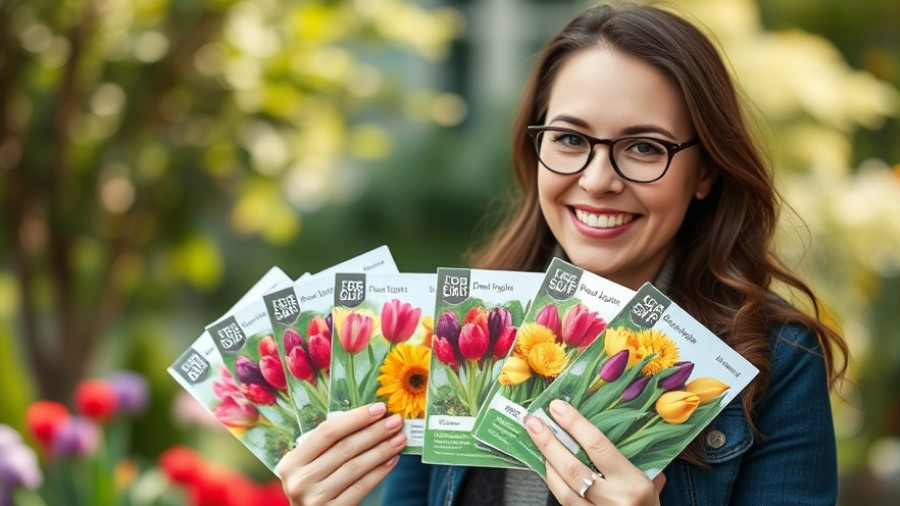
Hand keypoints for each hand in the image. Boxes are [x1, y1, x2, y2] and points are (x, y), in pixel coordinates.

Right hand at [276, 402, 405, 505]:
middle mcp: (300, 480)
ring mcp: (315, 498)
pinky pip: (361, 487)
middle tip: (396, 421)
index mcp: (292, 461)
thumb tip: (370, 420)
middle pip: (344, 448)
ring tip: (399, 439)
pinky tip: (392, 460)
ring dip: (381, 450)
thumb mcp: (309, 464)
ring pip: (355, 467)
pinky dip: (379, 472)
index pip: (328, 432)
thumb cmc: (313, 484)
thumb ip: (329, 446)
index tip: (379, 409)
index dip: (356, 418)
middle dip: (374, 432)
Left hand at [525, 399, 664, 505]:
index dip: (575, 425)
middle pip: (573, 469)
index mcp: (633, 484)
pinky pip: (564, 501)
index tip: (557, 408)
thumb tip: (610, 430)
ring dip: (546, 463)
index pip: (598, 447)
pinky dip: (553, 482)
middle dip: (549, 443)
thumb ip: (632, 460)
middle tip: (533, 422)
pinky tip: (547, 468)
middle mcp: (614, 500)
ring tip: (536, 442)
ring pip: (563, 489)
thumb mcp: (650, 484)